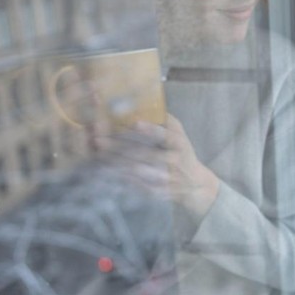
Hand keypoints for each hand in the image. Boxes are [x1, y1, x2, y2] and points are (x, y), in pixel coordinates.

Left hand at [95, 114, 219, 217]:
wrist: (195, 185)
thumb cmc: (184, 155)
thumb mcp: (182, 136)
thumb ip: (169, 122)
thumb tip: (149, 103)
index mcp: (180, 145)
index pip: (166, 136)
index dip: (152, 130)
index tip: (136, 122)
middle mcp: (173, 162)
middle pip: (145, 154)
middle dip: (121, 146)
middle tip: (99, 138)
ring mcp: (165, 179)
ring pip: (138, 169)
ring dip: (117, 160)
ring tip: (100, 151)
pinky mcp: (157, 192)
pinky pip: (136, 184)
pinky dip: (121, 175)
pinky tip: (107, 167)